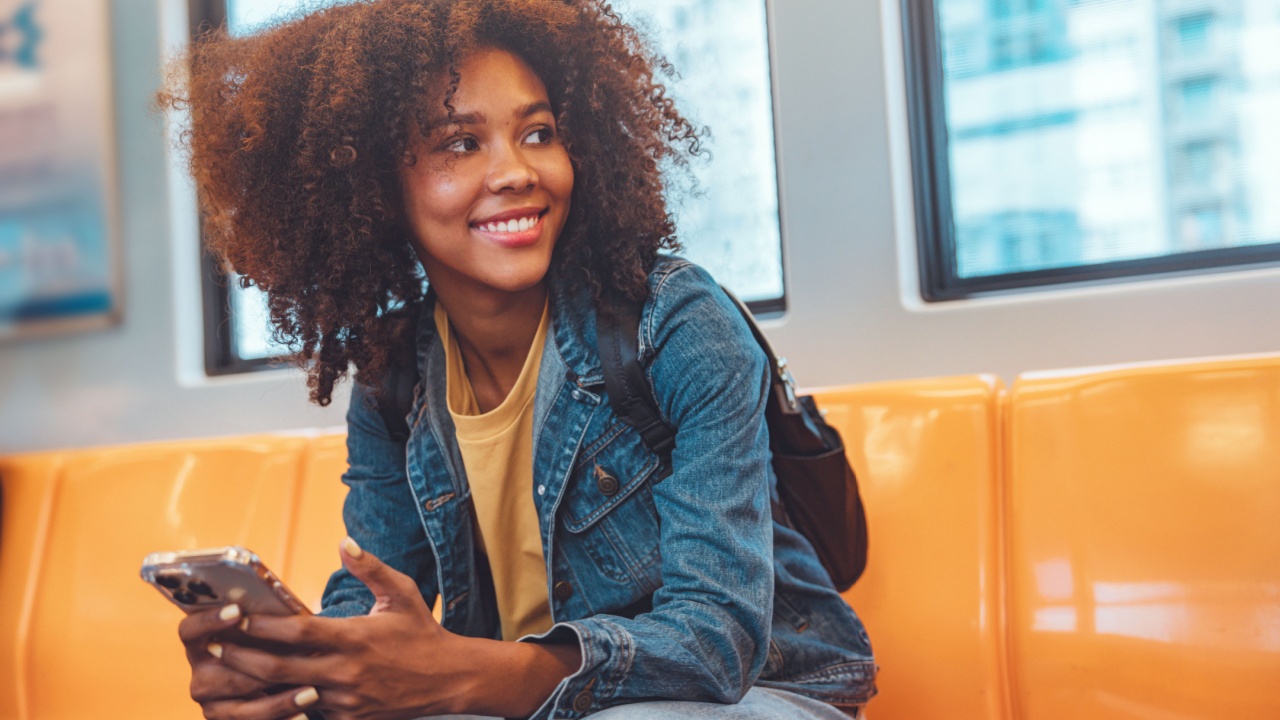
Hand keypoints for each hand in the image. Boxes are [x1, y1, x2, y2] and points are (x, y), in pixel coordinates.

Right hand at [178, 602, 307, 719]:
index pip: (190, 630)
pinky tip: (305, 714)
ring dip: (281, 701)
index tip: (237, 611)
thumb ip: (268, 624)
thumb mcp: (266, 634)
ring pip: (243, 706)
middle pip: (225, 673)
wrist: (275, 682)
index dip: (209, 620)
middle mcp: (200, 676)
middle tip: (294, 660)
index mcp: (200, 644)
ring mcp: (211, 705)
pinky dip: (282, 718)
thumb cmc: (272, 646)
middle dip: (263, 667)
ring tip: (312, 693)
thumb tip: (291, 612)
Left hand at [212, 538, 457, 719]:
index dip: (263, 625)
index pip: (297, 632)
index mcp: (355, 638)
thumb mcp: (402, 594)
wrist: (450, 679)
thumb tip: (344, 542)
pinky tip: (261, 697)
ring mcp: (346, 701)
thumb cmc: (423, 632)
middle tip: (213, 646)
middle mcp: (345, 671)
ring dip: (254, 685)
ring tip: (226, 672)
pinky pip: (308, 716)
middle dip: (242, 657)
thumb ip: (371, 567)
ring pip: (287, 696)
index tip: (236, 616)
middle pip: (279, 669)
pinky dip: (283, 706)